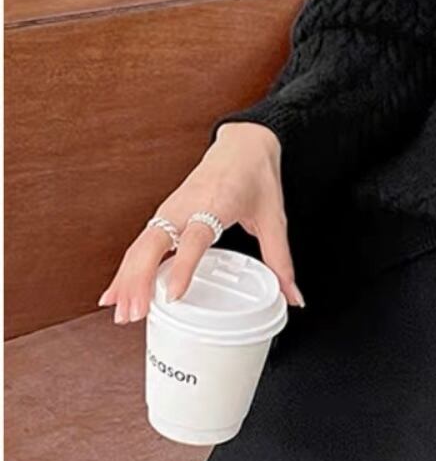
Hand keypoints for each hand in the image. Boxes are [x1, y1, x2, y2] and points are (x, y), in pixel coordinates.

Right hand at [97, 122, 304, 321]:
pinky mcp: (164, 214)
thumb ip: (281, 260)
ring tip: (123, 314)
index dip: (182, 267)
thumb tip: (293, 297)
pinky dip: (127, 268)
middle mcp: (186, 206)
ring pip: (140, 246)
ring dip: (128, 279)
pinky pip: (140, 243)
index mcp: (216, 204)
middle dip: (139, 280)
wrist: (243, 146)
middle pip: (153, 244)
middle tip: (136, 315)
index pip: (194, 238)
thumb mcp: (274, 219)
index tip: (172, 295)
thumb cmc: (257, 178)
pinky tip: (117, 293)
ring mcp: (170, 209)